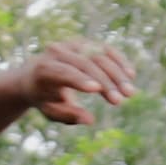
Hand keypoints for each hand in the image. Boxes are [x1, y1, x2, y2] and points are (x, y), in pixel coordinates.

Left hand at [15, 41, 132, 125]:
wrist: (35, 75)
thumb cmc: (44, 98)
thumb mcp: (51, 111)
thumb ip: (68, 115)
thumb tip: (90, 120)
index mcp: (43, 68)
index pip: (63, 71)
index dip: (80, 79)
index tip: (97, 90)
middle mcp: (57, 52)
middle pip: (85, 64)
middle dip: (105, 82)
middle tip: (119, 101)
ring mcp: (72, 45)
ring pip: (99, 56)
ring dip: (117, 74)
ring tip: (130, 93)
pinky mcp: (86, 44)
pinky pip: (106, 50)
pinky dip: (119, 61)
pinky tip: (131, 75)